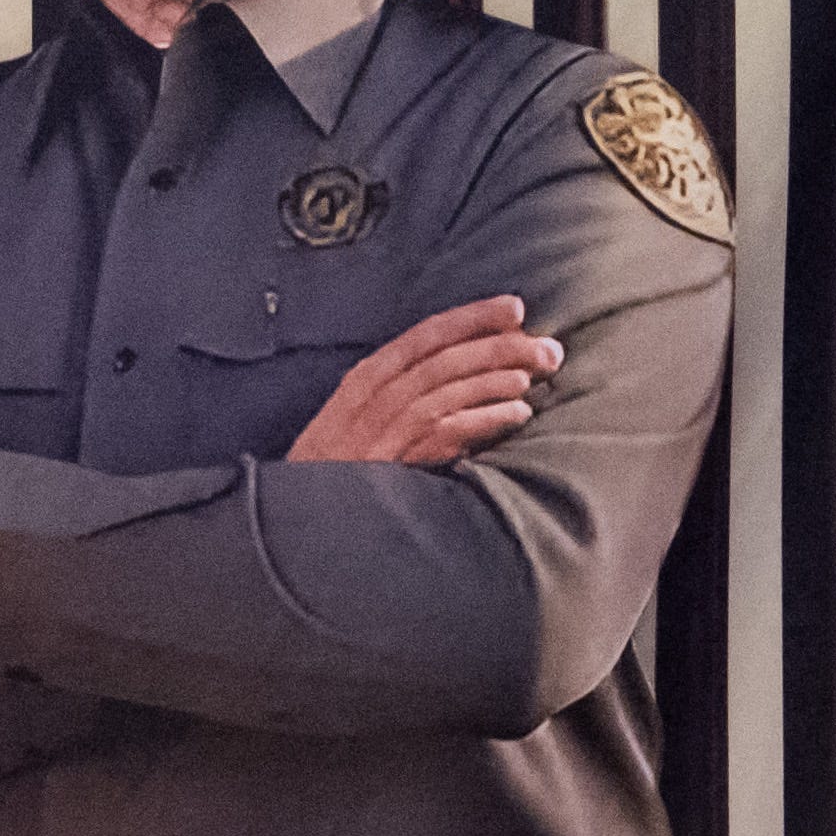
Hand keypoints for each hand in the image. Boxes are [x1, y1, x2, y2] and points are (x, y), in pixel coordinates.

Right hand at [288, 294, 561, 469]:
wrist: (289, 529)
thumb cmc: (329, 479)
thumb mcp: (354, 427)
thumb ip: (397, 400)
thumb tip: (460, 381)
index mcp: (361, 383)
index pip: (423, 336)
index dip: (471, 317)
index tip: (515, 307)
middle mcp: (369, 400)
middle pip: (443, 358)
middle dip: (499, 345)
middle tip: (547, 346)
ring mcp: (378, 432)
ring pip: (447, 388)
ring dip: (496, 376)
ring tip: (535, 373)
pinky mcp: (390, 465)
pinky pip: (446, 432)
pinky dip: (484, 418)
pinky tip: (517, 412)